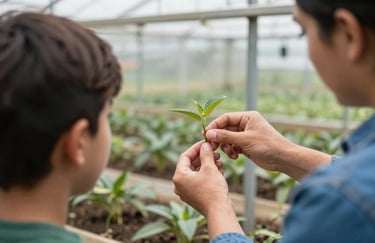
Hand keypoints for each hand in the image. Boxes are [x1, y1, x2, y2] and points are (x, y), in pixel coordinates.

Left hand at [173, 141, 244, 237]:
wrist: (219, 211)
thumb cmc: (213, 190)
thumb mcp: (210, 168)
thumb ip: (206, 154)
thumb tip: (205, 146)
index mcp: (179, 176)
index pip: (185, 156)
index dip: (196, 148)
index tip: (205, 143)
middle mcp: (179, 184)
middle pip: (190, 164)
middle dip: (204, 157)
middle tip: (214, 151)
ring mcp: (186, 191)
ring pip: (196, 172)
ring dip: (208, 165)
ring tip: (219, 161)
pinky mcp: (194, 196)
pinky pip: (199, 181)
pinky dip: (208, 174)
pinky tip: (219, 170)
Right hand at [205, 111, 330, 179]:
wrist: (283, 159)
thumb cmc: (268, 145)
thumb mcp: (245, 140)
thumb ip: (226, 136)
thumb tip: (209, 133)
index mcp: (247, 117)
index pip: (226, 118)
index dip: (215, 125)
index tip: (206, 134)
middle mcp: (246, 124)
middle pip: (225, 128)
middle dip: (219, 138)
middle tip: (213, 146)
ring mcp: (246, 135)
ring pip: (228, 139)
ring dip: (226, 146)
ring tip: (229, 153)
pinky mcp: (246, 145)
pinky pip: (233, 146)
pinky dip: (231, 151)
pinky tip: (235, 157)